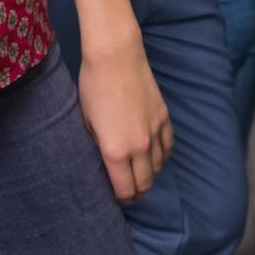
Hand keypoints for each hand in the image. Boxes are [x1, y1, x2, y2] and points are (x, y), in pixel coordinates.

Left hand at [77, 31, 173, 203]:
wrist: (115, 56)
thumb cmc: (94, 86)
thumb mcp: (87, 122)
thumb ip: (98, 147)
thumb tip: (106, 162)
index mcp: (115, 152)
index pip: (125, 190)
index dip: (121, 198)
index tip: (116, 196)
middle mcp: (139, 147)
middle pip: (145, 184)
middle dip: (136, 192)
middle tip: (128, 190)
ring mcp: (155, 132)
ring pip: (159, 167)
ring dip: (149, 174)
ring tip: (139, 172)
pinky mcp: (164, 118)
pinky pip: (168, 147)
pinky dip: (162, 155)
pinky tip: (154, 154)